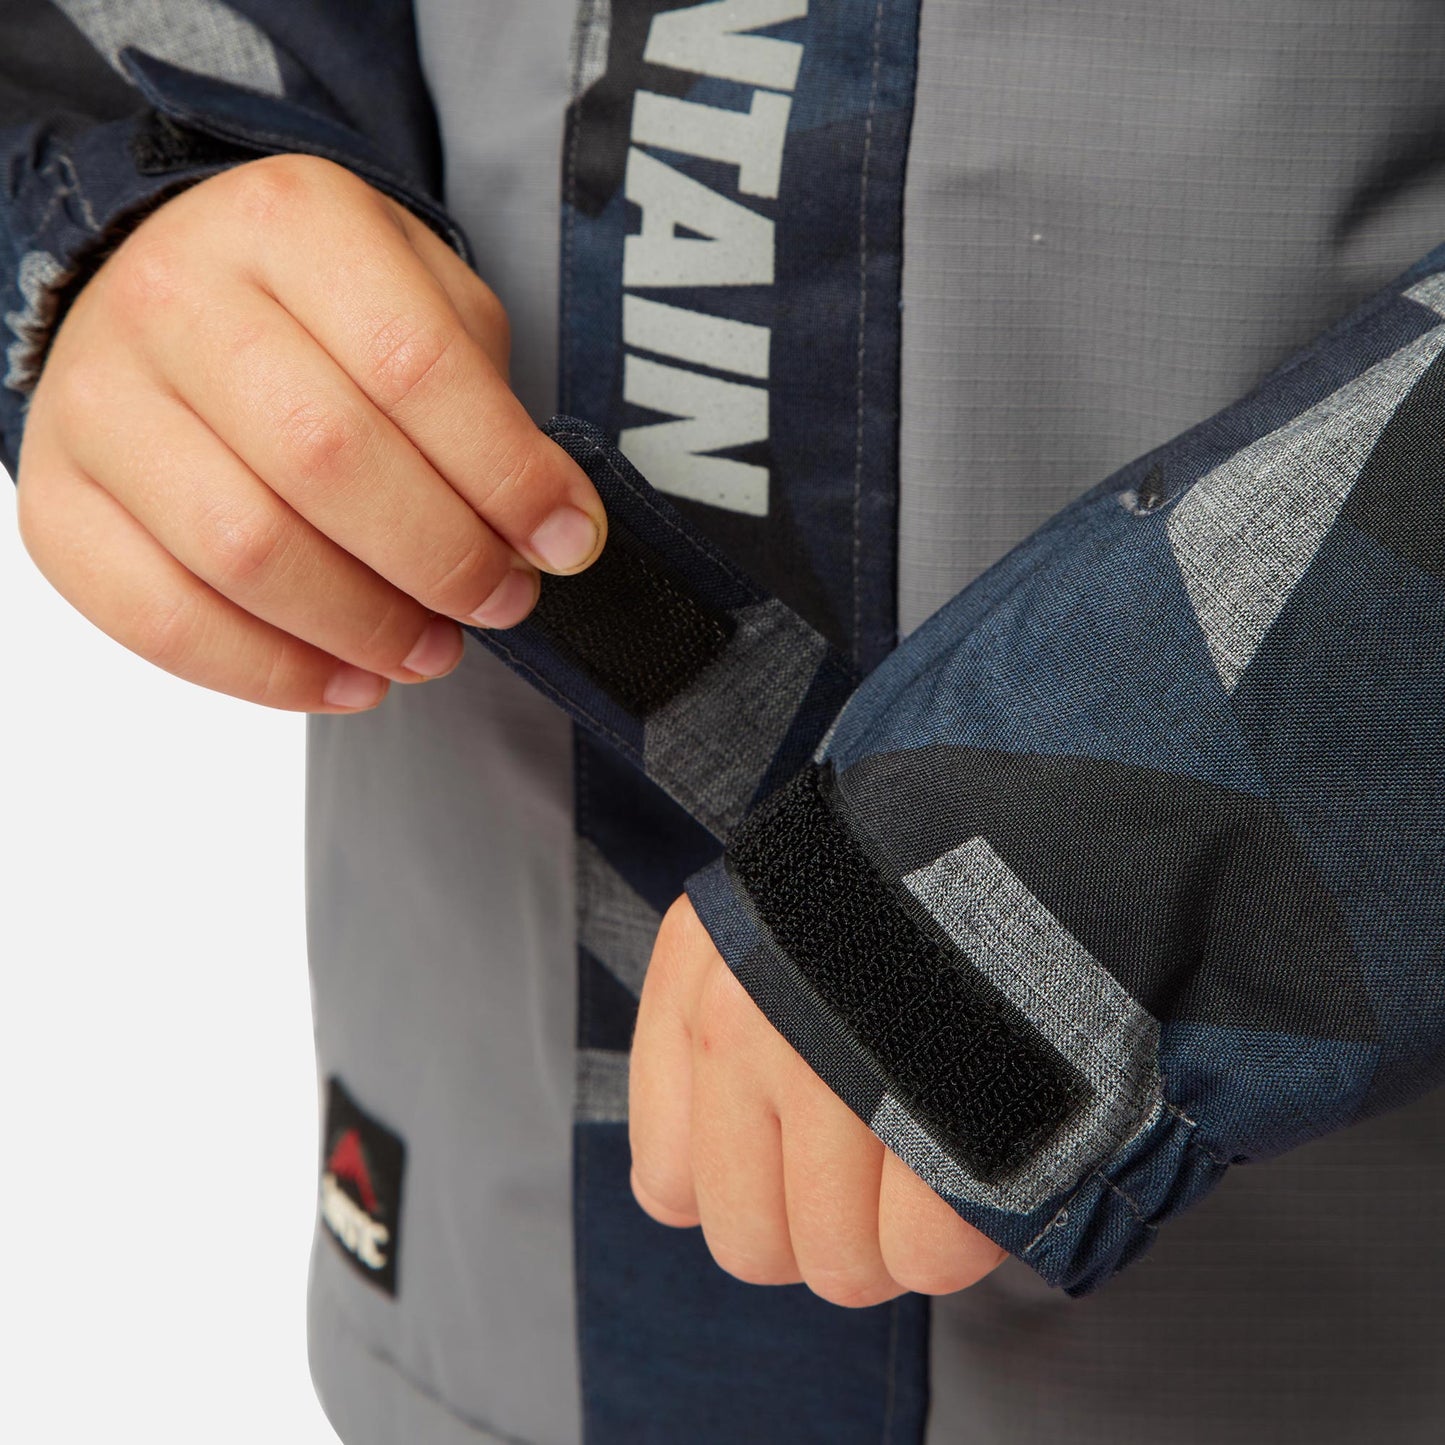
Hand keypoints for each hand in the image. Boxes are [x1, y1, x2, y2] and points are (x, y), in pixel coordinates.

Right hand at [16, 154, 605, 711]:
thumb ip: (487, 403)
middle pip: (328, 462)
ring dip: (365, 628)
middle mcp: (174, 296)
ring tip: (431, 650)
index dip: (508, 476)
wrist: (165, 294)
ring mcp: (95, 400)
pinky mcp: (58, 502)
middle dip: (443, 560)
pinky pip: (161, 618)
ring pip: (245, 552)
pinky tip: (347, 679)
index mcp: (289, 223)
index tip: (567, 544)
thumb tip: (544, 535)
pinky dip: (271, 673)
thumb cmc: (320, 312)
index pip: (417, 366)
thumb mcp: (422, 300)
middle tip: (499, 603)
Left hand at [630, 896, 1008, 1306]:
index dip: (743, 1191)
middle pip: (754, 1246)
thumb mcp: (765, 917)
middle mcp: (747, 1031)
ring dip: (897, 1240)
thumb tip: (678, 1195)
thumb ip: (704, 1042)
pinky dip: (969, 1232)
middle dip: (822, 1232)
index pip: (669, 1186)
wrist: (1019, 807)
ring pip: (844, 1266)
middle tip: (880, 1176)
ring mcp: (839, 1073)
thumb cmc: (895, 874)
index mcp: (698, 986)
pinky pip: (932, 1257)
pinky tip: (988, 1151)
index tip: (798, 1163)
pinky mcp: (939, 1115)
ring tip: (939, 1157)